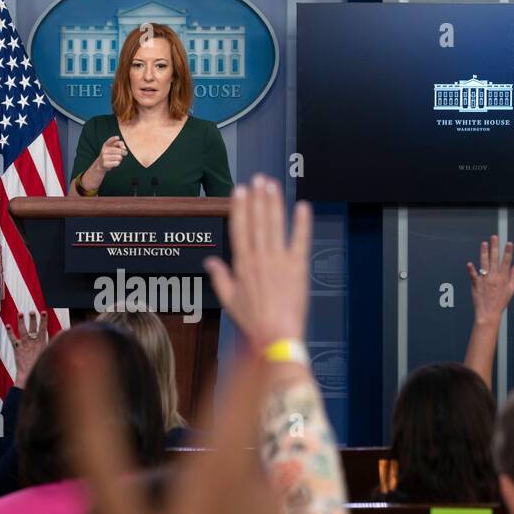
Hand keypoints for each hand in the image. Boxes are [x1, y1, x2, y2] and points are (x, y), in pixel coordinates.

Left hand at [6, 312, 48, 386]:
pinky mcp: (17, 348)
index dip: (43, 320)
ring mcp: (24, 344)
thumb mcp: (49, 352)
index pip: (43, 328)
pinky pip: (12, 338)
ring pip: (22, 330)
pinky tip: (8, 325)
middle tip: (32, 312)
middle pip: (32, 327)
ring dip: (20, 321)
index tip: (43, 312)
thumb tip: (62, 332)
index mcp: (41, 342)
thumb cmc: (40, 365)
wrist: (29, 374)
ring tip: (20, 313)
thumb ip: (55, 340)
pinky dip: (10, 331)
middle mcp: (32, 342)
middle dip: (32, 319)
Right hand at [98, 136, 127, 173]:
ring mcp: (104, 157)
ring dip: (120, 158)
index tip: (118, 137)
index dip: (115, 138)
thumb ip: (119, 145)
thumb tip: (124, 148)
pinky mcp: (105, 164)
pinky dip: (118, 163)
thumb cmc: (109, 154)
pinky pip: (117, 163)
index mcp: (106, 145)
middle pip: (119, 150)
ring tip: (117, 158)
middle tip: (125, 153)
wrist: (100, 164)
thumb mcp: (112, 148)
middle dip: (124, 152)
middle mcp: (104, 150)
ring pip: (119, 157)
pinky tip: (114, 162)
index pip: (110, 140)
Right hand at [204, 175, 310, 349]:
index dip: (239, 207)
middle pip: (258, 221)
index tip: (239, 190)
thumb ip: (220, 278)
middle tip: (258, 179)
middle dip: (257, 198)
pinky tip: (302, 207)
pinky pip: (300, 240)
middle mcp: (260, 258)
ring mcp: (280, 261)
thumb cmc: (253, 321)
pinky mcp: (298, 267)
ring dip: (274, 203)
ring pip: (275, 225)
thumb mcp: (229, 300)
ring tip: (272, 185)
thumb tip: (210, 262)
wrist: (276, 335)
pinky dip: (302, 223)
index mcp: (242, 265)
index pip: (240, 228)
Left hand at [466, 235, 513, 325]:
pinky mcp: (476, 284)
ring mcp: (485, 280)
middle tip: (494, 237)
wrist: (489, 313)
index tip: (509, 243)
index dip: (508, 252)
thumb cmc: (500, 302)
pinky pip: (473, 275)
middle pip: (495, 259)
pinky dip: (471, 270)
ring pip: (484, 264)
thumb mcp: (511, 289)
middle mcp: (494, 277)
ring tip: (484, 243)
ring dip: (484, 253)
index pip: (506, 262)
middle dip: (495, 247)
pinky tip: (470, 263)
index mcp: (503, 278)